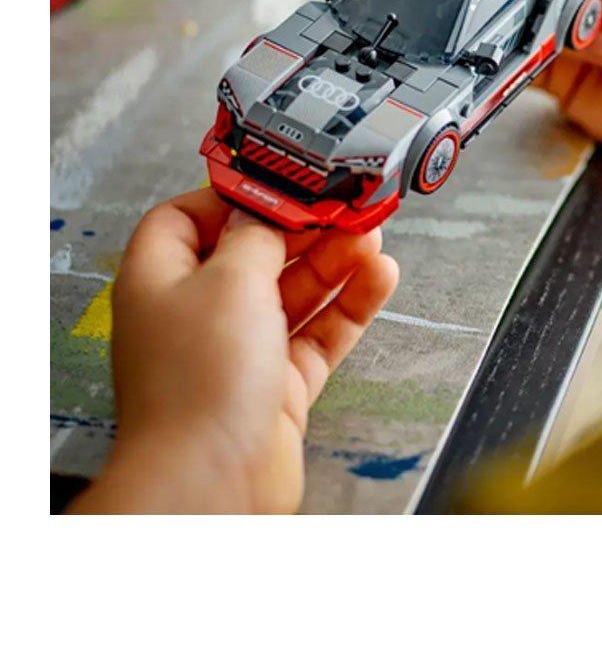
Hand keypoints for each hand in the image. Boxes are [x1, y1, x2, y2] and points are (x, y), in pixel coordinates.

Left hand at [71, 189, 398, 513]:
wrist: (214, 479)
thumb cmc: (200, 383)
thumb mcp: (228, 280)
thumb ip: (256, 234)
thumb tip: (269, 209)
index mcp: (161, 280)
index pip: (187, 217)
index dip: (235, 196)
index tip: (286, 182)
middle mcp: (196, 314)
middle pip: (254, 252)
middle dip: (305, 227)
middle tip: (348, 205)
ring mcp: (240, 350)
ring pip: (295, 291)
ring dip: (336, 261)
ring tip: (374, 233)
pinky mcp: (278, 384)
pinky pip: (320, 332)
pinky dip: (350, 304)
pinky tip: (379, 277)